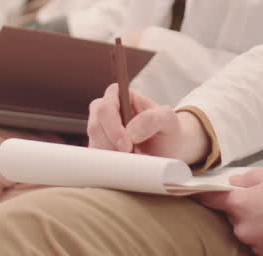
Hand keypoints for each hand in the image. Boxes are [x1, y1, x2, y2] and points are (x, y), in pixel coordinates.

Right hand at [86, 85, 209, 163]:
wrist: (168, 151)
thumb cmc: (168, 130)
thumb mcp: (168, 120)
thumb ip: (153, 119)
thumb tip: (131, 131)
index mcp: (120, 96)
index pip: (105, 106)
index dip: (112, 125)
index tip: (127, 144)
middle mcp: (106, 111)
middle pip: (95, 126)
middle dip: (111, 144)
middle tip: (130, 155)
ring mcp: (100, 131)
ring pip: (94, 143)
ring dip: (110, 156)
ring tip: (133, 158)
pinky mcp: (99, 148)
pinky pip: (94, 158)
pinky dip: (107, 165)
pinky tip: (124, 165)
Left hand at [197, 168, 262, 255]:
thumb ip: (250, 178)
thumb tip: (233, 183)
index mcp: (242, 204)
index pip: (212, 199)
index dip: (203, 194)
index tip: (195, 192)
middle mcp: (244, 228)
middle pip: (234, 217)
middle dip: (244, 210)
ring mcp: (257, 245)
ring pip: (248, 232)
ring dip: (258, 224)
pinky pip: (261, 244)